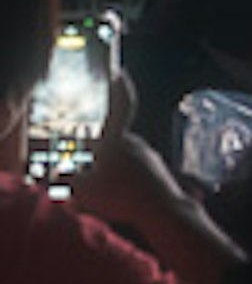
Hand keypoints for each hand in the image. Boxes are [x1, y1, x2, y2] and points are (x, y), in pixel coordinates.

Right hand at [70, 43, 200, 258]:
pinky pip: (135, 173)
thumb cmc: (121, 196)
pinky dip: (125, 184)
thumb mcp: (82, 191)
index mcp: (117, 139)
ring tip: (105, 196)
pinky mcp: (157, 172)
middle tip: (90, 175)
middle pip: (112, 143)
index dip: (119, 88)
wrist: (162, 211)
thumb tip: (58, 174)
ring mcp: (149, 156)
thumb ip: (66, 180)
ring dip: (112, 173)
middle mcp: (136, 142)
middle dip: (99, 157)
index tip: (119, 72)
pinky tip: (121, 200)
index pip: (120, 106)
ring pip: (124, 160)